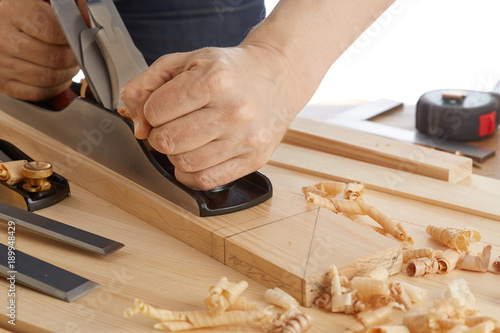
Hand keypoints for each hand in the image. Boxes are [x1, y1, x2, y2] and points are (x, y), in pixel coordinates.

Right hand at [0, 0, 83, 100]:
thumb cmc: (16, 11)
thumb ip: (64, 5)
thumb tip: (87, 19)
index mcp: (12, 11)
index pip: (55, 32)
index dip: (74, 37)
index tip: (80, 37)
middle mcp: (3, 38)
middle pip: (55, 58)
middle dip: (75, 58)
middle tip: (78, 54)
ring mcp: (0, 62)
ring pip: (49, 78)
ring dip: (67, 74)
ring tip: (69, 65)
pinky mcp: (1, 82)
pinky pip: (37, 93)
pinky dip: (53, 88)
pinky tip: (56, 77)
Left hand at [120, 44, 299, 189]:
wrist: (277, 76)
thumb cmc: (230, 70)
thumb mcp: (186, 61)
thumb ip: (148, 85)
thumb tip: (137, 125)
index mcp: (215, 80)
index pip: (156, 111)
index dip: (151, 111)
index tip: (163, 107)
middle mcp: (234, 111)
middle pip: (168, 141)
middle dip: (160, 135)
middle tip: (171, 125)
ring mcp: (246, 138)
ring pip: (185, 165)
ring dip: (176, 154)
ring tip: (188, 138)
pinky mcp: (254, 159)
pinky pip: (206, 181)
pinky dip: (191, 173)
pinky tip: (197, 155)